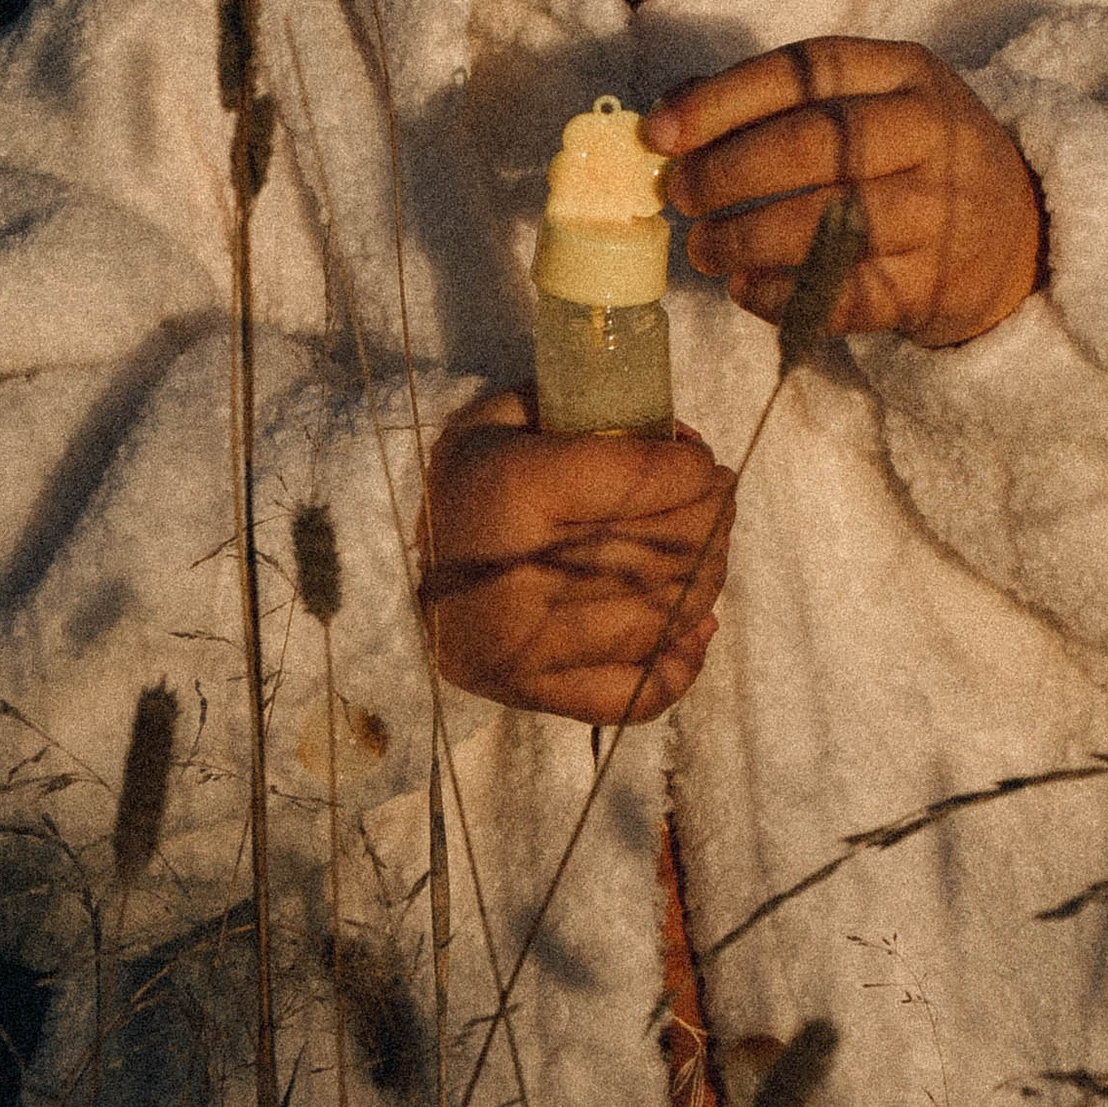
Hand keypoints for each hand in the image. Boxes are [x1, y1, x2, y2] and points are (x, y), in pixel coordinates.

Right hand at [420, 390, 733, 727]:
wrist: (386, 568)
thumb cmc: (468, 477)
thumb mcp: (508, 414)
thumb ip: (589, 409)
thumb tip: (680, 438)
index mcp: (512, 489)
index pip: (636, 481)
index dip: (692, 471)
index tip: (706, 462)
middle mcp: (516, 577)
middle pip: (659, 551)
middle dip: (712, 519)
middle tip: (720, 498)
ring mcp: (524, 648)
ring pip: (659, 619)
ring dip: (707, 578)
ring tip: (711, 548)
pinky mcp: (530, 696)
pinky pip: (632, 697)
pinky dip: (681, 665)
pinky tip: (697, 627)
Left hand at [646, 40, 1042, 348]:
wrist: (1022, 234)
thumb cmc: (915, 158)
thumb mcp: (872, 102)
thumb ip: (780, 101)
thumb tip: (669, 113)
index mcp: (908, 73)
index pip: (808, 69)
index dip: (725, 99)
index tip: (661, 132)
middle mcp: (931, 133)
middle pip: (817, 144)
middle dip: (730, 171)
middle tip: (680, 195)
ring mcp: (939, 213)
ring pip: (829, 223)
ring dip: (748, 238)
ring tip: (703, 250)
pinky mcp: (933, 286)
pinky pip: (844, 295)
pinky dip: (781, 295)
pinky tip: (746, 289)